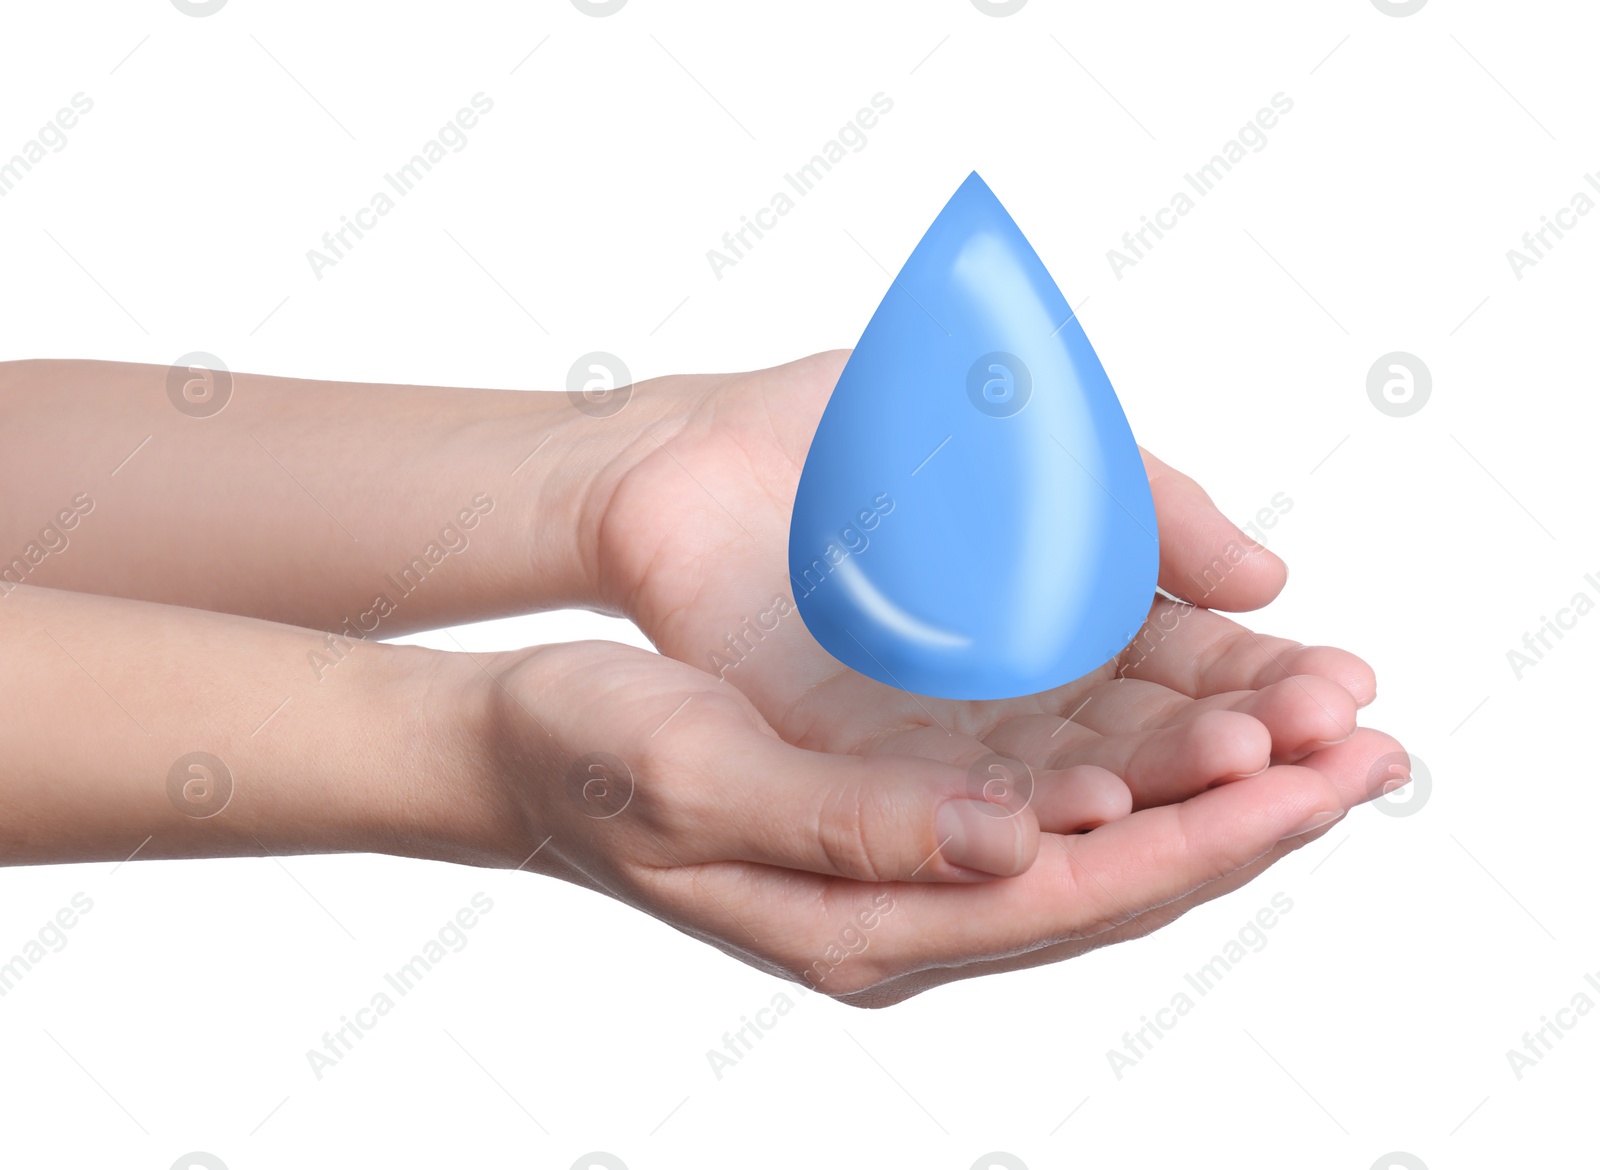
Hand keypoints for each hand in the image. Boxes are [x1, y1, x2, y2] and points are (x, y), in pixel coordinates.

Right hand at [478, 638, 1401, 1004]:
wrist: (525, 751)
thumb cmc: (594, 755)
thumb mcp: (703, 781)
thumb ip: (856, 826)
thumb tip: (1016, 844)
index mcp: (868, 924)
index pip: (1081, 891)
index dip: (1213, 835)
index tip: (1326, 772)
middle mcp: (911, 912)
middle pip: (1121, 877)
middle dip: (1255, 816)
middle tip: (1378, 752)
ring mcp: (912, 870)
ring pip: (1101, 843)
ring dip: (1217, 792)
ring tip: (1324, 732)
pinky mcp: (905, 818)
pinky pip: (1051, 805)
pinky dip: (1141, 767)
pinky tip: (1192, 728)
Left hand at [595, 351, 1388, 810]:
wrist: (681, 457)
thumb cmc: (840, 430)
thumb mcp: (1019, 435)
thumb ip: (1141, 503)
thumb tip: (1268, 579)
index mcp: (1064, 608)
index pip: (1191, 663)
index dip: (1269, 677)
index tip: (1347, 687)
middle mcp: (1017, 689)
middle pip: (1153, 734)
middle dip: (1248, 740)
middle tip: (1334, 744)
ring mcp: (943, 735)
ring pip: (1077, 777)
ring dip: (1168, 782)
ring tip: (1249, 770)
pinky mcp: (860, 764)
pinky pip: (961, 797)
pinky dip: (1035, 805)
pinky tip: (1109, 801)